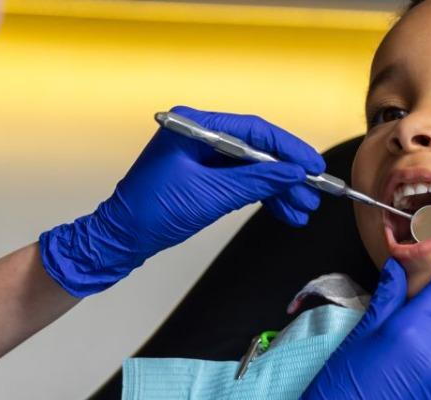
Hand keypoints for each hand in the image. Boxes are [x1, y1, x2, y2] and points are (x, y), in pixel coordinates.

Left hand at [39, 105, 324, 296]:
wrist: (118, 240)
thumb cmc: (150, 214)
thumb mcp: (210, 196)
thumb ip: (254, 181)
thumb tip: (291, 173)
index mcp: (194, 127)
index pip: (253, 130)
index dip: (288, 148)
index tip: (312, 166)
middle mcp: (197, 136)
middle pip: (255, 149)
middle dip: (286, 174)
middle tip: (312, 193)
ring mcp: (199, 158)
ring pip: (251, 169)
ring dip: (277, 190)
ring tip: (301, 210)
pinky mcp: (200, 178)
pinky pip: (239, 182)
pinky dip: (260, 197)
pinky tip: (282, 211)